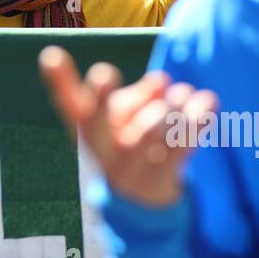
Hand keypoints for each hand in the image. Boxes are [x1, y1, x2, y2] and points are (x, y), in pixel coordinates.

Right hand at [39, 46, 218, 208]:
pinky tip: (206, 104)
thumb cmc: (128, 141)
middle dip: (104, 96)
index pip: (68, 102)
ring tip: (184, 93)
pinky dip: (196, 121)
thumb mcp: (122, 116)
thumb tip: (162, 81)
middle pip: (96, 122)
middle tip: (131, 75)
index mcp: (86, 128)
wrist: (141, 201)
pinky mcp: (156, 181)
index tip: (52, 56)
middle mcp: (100, 149)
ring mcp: (126, 169)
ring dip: (170, 106)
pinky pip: (178, 148)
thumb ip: (138, 94)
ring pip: (145, 131)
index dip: (57, 80)